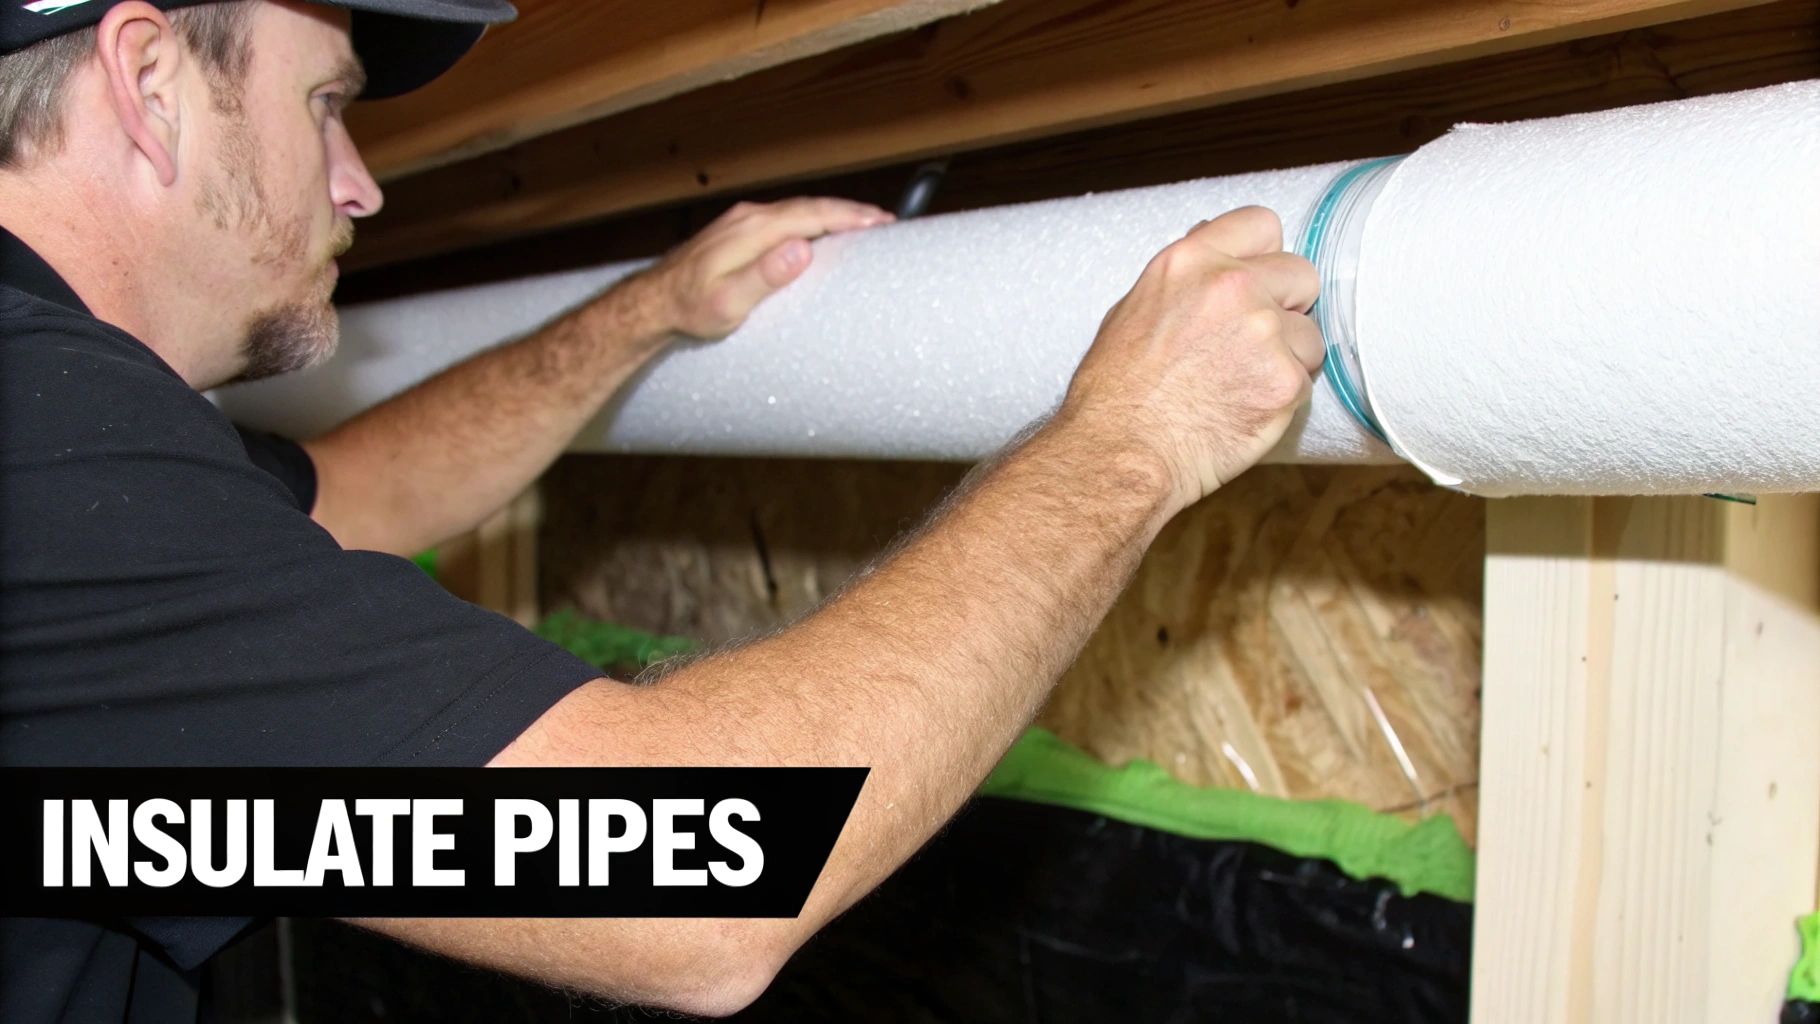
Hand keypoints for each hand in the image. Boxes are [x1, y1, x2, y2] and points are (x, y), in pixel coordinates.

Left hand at [639, 197, 893, 340]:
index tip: (881, 221)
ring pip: (799, 209)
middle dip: (851, 211)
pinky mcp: (740, 228)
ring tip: (866, 223)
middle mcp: (749, 217)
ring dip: (834, 213)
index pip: (811, 215)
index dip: (850, 216)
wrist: (652, 302)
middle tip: (886, 221)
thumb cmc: (690, 309)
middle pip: (810, 207)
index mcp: (752, 231)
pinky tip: (825, 229)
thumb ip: (764, 276)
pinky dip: (814, 219)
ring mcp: (743, 219)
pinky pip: (786, 216)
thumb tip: (802, 249)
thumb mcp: (728, 304)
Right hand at [1056, 206, 1322, 511]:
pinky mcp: (1284, 380)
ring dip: (1288, 359)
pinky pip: (1305, 382)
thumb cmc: (1116, 394)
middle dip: (1286, 308)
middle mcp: (1231, 286)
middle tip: (1253, 344)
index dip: (1265, 257)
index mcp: (1189, 261)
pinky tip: (1243, 411)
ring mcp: (1263, 331)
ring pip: (1311, 335)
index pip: (1262, 225)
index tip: (1258, 283)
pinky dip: (1282, 400)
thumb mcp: (1132, 310)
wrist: (1122, 452)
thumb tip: (1208, 244)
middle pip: (1301, 275)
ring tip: (1241, 386)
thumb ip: (1183, 279)